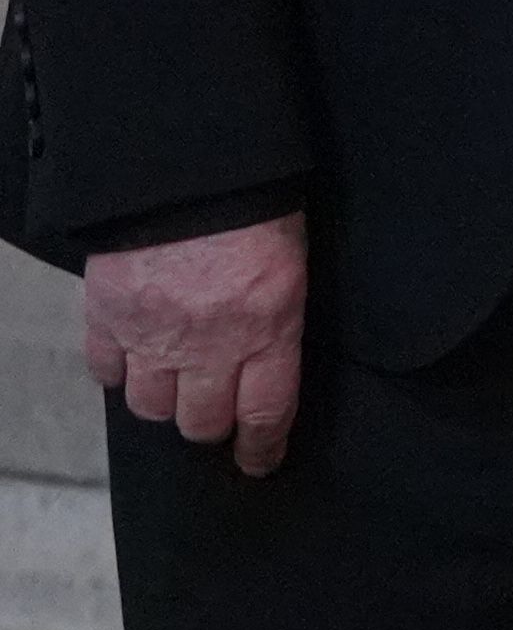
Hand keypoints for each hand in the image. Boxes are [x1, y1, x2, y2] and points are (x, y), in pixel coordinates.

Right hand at [85, 213, 310, 478]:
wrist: (188, 167)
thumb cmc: (252, 205)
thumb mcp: (290, 265)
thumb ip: (277, 318)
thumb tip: (268, 358)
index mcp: (269, 329)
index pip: (266, 413)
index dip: (262, 447)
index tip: (258, 462)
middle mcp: (210, 344)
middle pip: (202, 421)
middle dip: (210, 426)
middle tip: (213, 418)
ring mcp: (153, 334)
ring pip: (150, 406)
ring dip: (163, 403)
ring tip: (173, 386)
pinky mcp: (108, 315)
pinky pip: (105, 369)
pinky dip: (117, 372)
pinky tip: (131, 360)